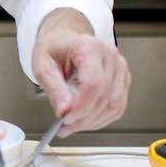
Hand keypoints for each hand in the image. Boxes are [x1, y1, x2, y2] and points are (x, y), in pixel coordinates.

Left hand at [31, 9, 130, 134]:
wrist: (64, 40)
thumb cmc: (54, 48)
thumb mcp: (43, 66)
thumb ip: (55, 89)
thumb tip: (64, 111)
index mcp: (89, 47)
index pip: (93, 84)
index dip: (81, 107)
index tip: (66, 119)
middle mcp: (109, 55)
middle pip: (104, 97)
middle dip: (84, 118)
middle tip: (65, 127)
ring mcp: (119, 67)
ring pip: (114, 105)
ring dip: (93, 122)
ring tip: (74, 125)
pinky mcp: (122, 79)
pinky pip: (117, 106)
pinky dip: (102, 118)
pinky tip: (87, 120)